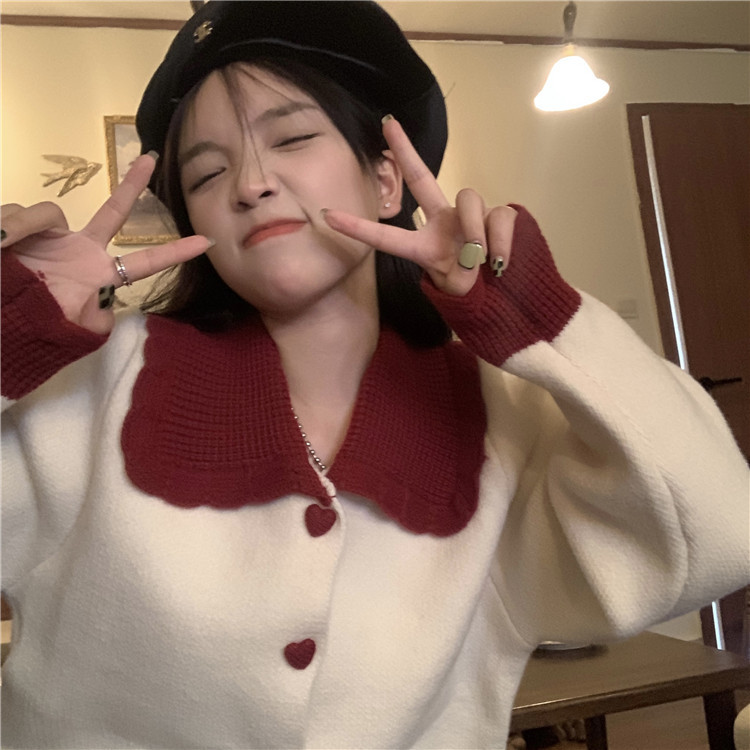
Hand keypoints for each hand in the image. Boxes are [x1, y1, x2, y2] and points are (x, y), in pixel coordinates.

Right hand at [1, 153, 210, 334]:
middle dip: (132, 184)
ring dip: (27, 230)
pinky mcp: (16, 228)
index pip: (146, 262)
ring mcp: (51, 237)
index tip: (206, 243)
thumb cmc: (34, 326)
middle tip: (151, 158)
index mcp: (99, 273)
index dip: (175, 252)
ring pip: (47, 213)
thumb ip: (100, 319)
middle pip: (113, 212)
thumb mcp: (75, 330)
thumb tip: (110, 308)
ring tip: (7, 252)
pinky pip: (17, 215)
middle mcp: (80, 249)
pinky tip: (0, 246)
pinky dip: (7, 228)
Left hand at [322, 115, 516, 296]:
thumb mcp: (455, 287)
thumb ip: (462, 269)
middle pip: (422, 179)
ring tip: (481, 259)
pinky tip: (501, 260)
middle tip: (387, 123)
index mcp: (423, 243)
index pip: (387, 235)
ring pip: (471, 200)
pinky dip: (502, 240)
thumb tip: (478, 248)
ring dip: (476, 231)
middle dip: (405, 150)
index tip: (326, 215)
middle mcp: (444, 220)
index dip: (358, 228)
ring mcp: (472, 214)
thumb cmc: (471, 289)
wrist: (502, 293)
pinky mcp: (500, 214)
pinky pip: (501, 216)